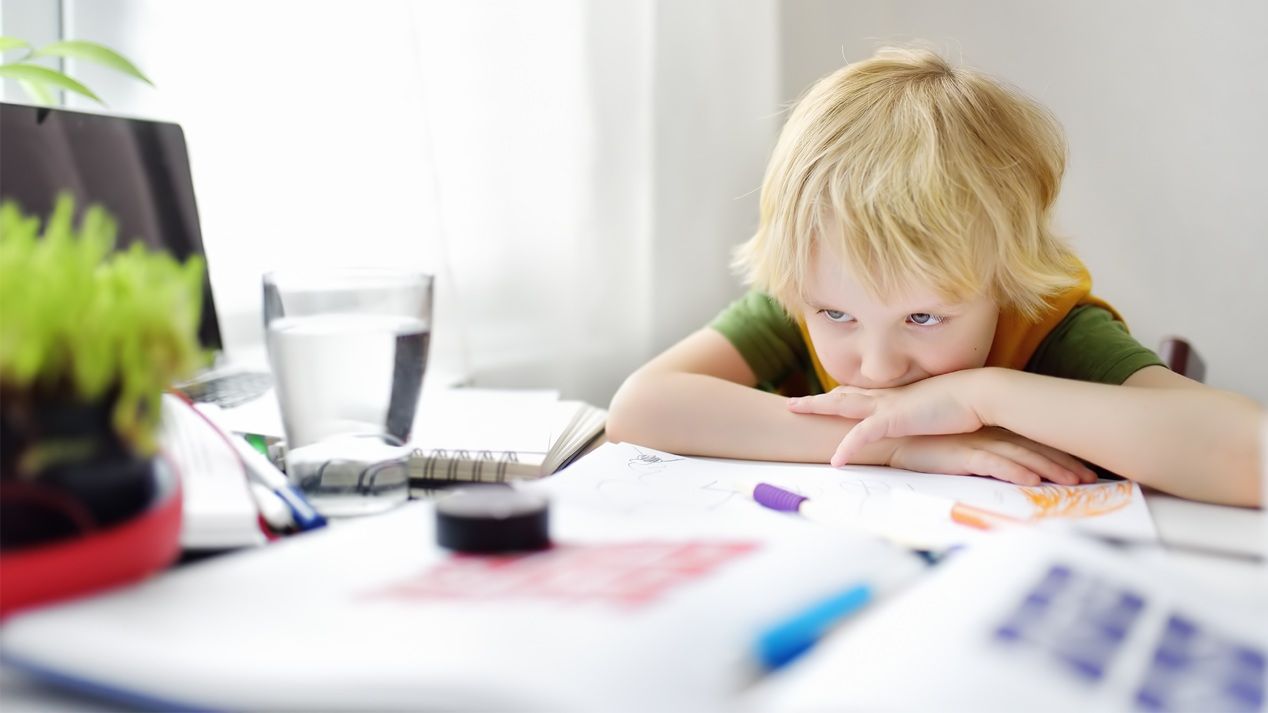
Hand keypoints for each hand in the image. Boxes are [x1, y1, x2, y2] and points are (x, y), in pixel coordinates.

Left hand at [788, 371, 986, 465]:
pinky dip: (847, 447)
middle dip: (817, 399)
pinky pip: (861, 435)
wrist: (979, 394)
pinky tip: (835, 461)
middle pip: (843, 395)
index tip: (825, 397)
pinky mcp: (894, 420)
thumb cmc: (965, 404)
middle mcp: (887, 398)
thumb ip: (924, 417)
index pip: (861, 395)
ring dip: (817, 407)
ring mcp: (888, 407)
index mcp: (897, 397)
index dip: (840, 396)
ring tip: (794, 409)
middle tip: (795, 402)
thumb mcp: (937, 412)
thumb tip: (923, 423)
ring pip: (842, 406)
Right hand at [885, 428, 1097, 486]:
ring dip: (1050, 469)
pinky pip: (994, 464)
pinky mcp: (961, 454)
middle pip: (1035, 448)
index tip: (1082, 469)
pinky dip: (1015, 471)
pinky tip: (1033, 480)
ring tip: (1074, 483)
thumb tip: (1010, 472)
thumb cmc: (923, 446)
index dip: (1059, 454)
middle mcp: (989, 436)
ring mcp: (976, 444)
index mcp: (991, 432)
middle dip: (1065, 463)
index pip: (1032, 442)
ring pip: (1022, 456)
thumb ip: (983, 456)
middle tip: (1090, 478)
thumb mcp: (959, 451)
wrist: (892, 439)